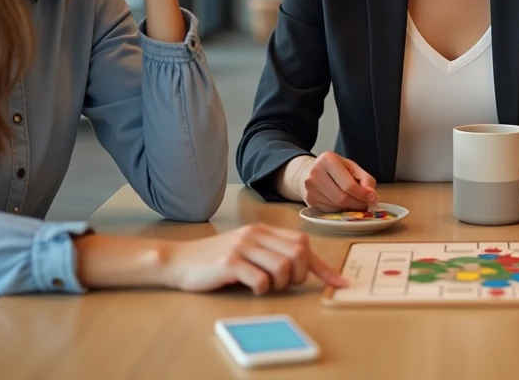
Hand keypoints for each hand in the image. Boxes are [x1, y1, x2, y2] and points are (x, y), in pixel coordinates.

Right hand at [162, 224, 346, 293]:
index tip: (339, 282)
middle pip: (298, 253)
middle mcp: (256, 234)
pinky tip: (251, 288)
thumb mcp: (247, 248)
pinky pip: (260, 278)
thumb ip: (272, 252)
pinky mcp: (229, 262)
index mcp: (264, 229)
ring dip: (281, 284)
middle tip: (284, 284)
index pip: (303, 243)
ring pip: (283, 266)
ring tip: (267, 286)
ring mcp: (242, 246)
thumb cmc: (215, 259)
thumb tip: (303, 267)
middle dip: (299, 275)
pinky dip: (262, 289)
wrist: (179, 260)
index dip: (323, 266)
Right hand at [296, 152, 377, 211]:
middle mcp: (315, 173)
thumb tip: (372, 197)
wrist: (311, 170)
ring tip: (355, 202)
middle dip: (357, 204)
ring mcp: (310, 188)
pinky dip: (340, 210)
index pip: (348, 185)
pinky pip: (330, 211)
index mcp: (328, 160)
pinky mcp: (309, 200)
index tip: (372, 199)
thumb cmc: (336, 169)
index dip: (362, 194)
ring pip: (336, 206)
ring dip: (350, 208)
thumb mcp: (352, 168)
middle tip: (366, 204)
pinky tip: (343, 203)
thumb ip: (366, 180)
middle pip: (342, 198)